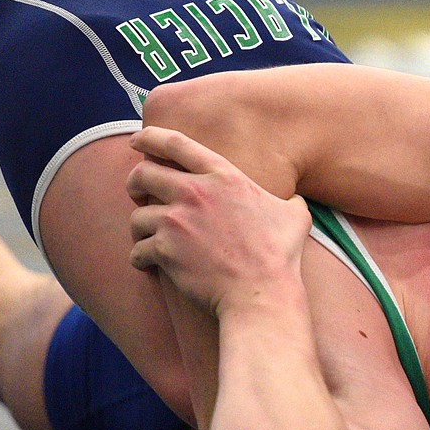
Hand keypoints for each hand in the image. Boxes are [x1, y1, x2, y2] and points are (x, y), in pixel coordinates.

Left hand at [126, 126, 311, 316]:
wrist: (261, 293)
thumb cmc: (279, 255)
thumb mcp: (295, 216)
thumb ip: (289, 200)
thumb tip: (294, 200)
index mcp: (223, 176)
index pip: (176, 143)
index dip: (150, 136)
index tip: (137, 139)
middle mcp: (194, 193)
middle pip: (143, 173)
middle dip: (134, 182)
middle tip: (138, 193)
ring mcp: (176, 221)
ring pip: (137, 216)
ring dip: (141, 227)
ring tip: (149, 239)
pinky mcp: (164, 250)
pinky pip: (137, 250)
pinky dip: (141, 258)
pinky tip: (150, 265)